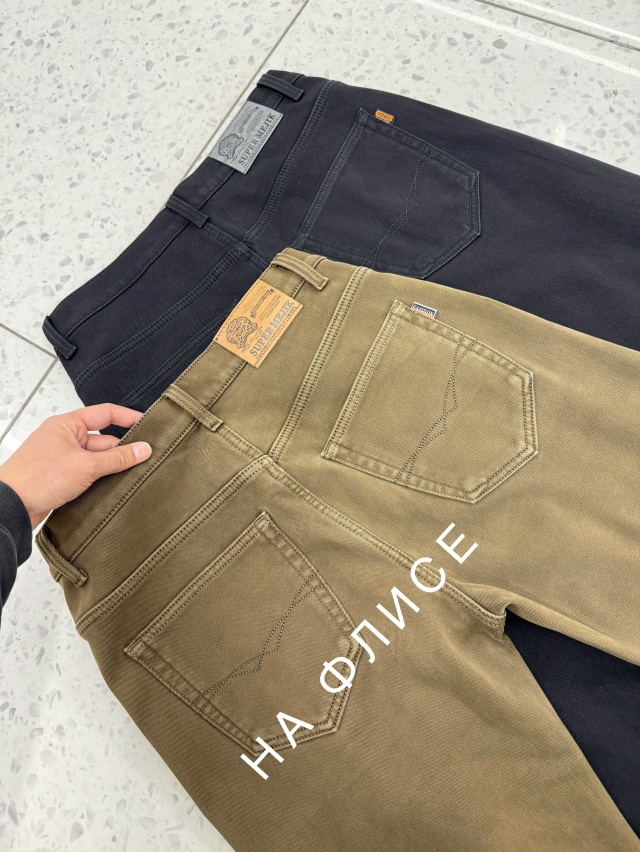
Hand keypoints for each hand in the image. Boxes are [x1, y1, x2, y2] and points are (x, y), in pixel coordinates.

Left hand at [0, 404, 152, 529]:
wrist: (11, 506)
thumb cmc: (38, 477)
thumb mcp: (86, 466)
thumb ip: (118, 458)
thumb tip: (143, 449)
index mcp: (67, 425)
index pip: (105, 413)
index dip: (128, 417)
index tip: (148, 424)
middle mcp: (65, 438)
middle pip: (104, 440)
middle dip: (122, 451)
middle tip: (145, 459)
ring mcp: (63, 459)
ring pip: (97, 460)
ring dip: (111, 468)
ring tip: (133, 477)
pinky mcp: (61, 478)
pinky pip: (88, 474)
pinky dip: (101, 480)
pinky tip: (114, 489)